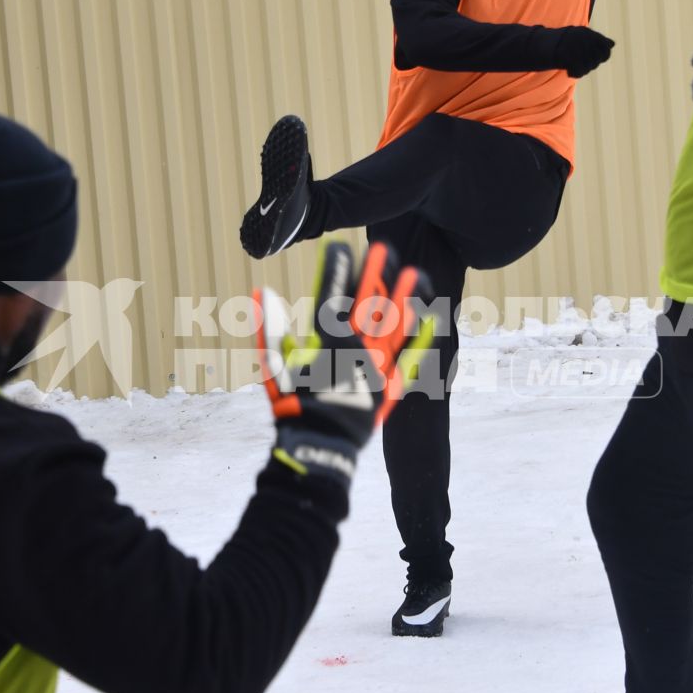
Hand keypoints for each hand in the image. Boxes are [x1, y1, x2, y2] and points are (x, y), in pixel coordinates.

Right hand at [254, 240, 434, 488]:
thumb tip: (261, 292)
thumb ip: (270, 328)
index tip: (338, 247)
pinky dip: (421, 338)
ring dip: (404, 298)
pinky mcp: (389, 384)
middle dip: (373, 274)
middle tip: (380, 248)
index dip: (335, 267)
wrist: (318, 445)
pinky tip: (431, 318)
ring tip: (414, 273)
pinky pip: (410, 358)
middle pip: (367, 303)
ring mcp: (375, 366)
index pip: (330, 294)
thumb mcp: (275, 366)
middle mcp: (354, 349)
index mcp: (324, 342)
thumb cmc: (291, 405)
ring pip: (393, 325)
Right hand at [553, 26, 614, 78]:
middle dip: (591, 65)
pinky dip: (574, 73)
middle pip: (597, 60)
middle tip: (581, 63)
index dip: (603, 57)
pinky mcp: (567, 56)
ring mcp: (575, 47)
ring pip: (589, 67)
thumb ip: (597, 40)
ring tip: (574, 66)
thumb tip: (612, 44)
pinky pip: (579, 71)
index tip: (596, 59)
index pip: (606, 49)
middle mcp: (583, 39)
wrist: (542, 46)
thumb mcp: (581, 37)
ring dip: (583, 70)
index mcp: (587, 33)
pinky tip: (569, 71)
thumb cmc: (565, 42)